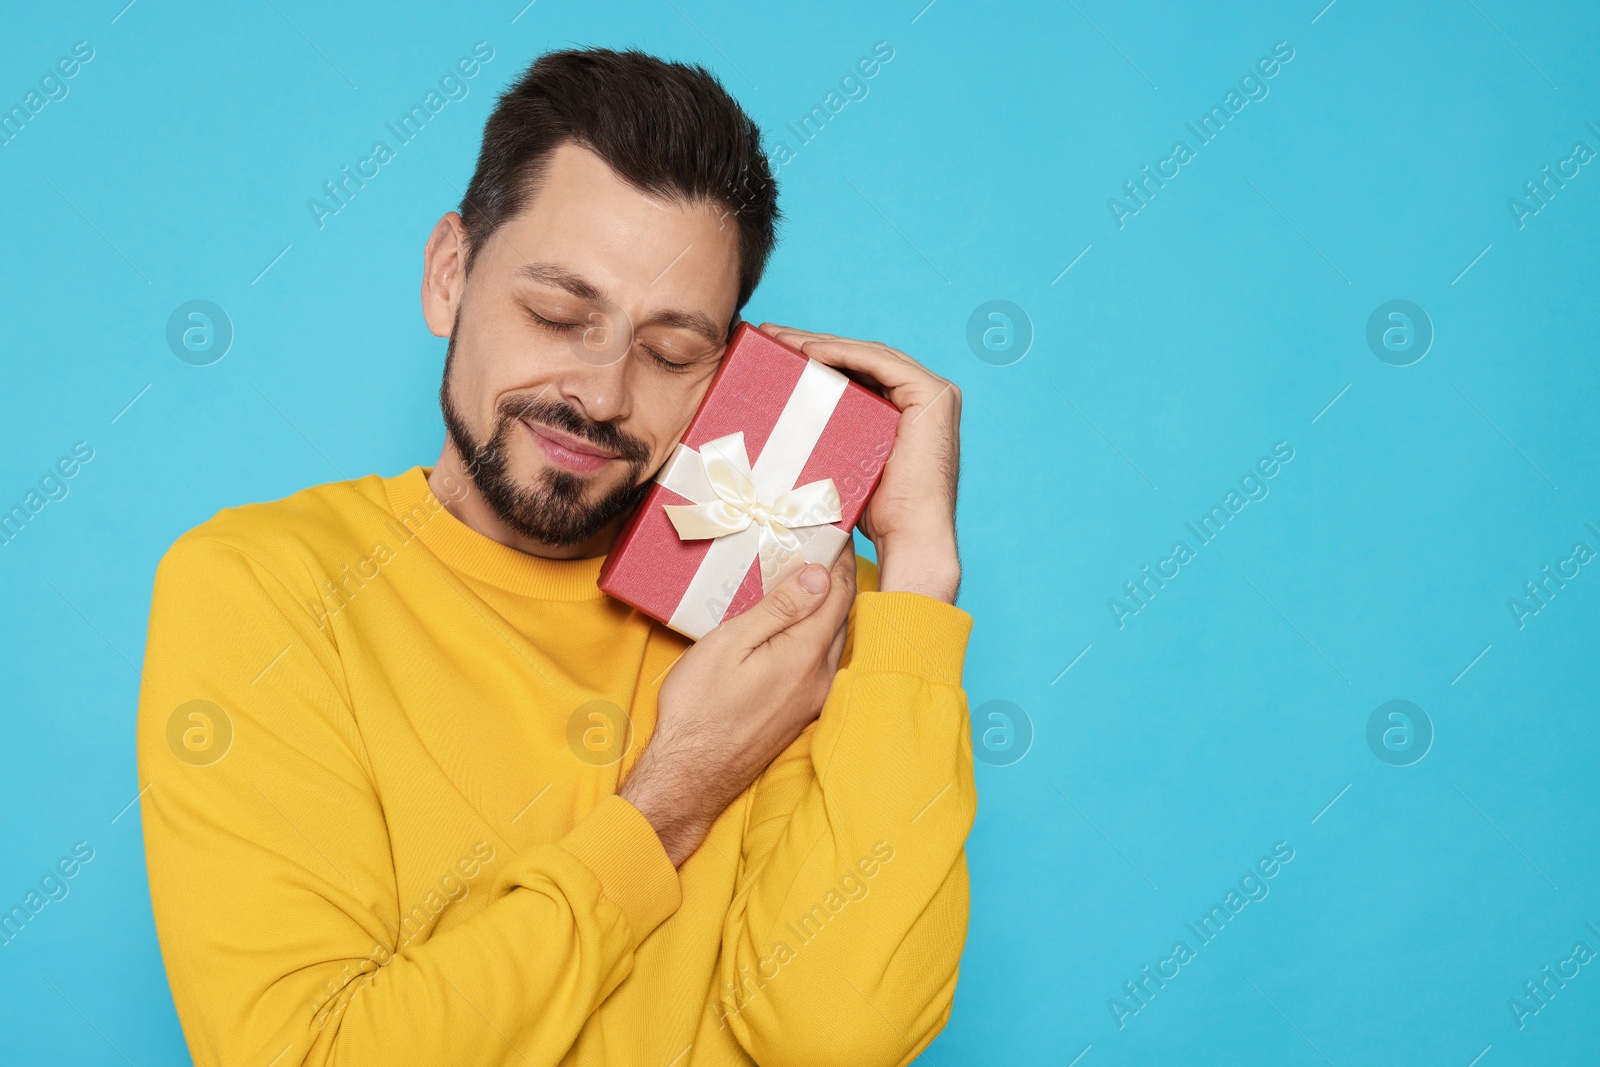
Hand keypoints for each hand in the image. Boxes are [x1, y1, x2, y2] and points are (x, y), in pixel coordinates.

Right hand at [619, 548, 857, 866]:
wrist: (690, 775)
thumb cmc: (699, 709)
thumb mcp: (729, 645)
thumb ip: (778, 610)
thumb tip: (819, 575)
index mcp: (804, 655)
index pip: (838, 593)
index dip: (839, 557)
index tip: (834, 529)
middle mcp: (819, 678)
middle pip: (843, 615)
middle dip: (837, 578)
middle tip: (821, 545)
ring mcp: (813, 698)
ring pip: (834, 639)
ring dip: (829, 606)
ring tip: (809, 576)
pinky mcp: (802, 712)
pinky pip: (821, 661)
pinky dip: (817, 633)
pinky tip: (797, 624)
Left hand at [758, 323, 961, 603]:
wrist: (906, 538)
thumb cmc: (872, 511)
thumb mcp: (845, 459)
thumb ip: (832, 432)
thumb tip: (782, 422)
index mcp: (908, 408)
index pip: (859, 371)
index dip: (817, 358)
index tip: (776, 351)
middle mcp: (926, 396)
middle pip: (861, 360)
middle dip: (813, 345)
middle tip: (771, 336)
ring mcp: (935, 393)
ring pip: (868, 356)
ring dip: (822, 344)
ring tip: (780, 340)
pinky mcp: (933, 395)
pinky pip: (879, 362)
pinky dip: (843, 353)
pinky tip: (809, 352)